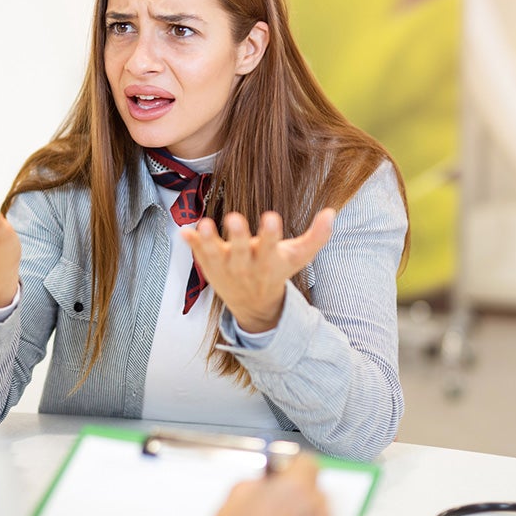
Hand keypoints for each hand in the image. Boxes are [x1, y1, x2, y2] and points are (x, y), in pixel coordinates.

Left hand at [181, 208, 334, 331]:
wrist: (253, 304)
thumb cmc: (277, 271)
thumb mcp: (299, 257)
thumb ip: (317, 236)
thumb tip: (332, 211)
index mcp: (268, 261)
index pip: (270, 246)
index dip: (270, 233)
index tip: (271, 218)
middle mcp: (245, 265)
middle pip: (241, 251)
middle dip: (238, 236)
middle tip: (235, 218)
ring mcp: (224, 266)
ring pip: (214, 253)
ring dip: (208, 240)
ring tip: (203, 225)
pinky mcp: (208, 264)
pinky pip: (198, 253)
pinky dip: (191, 243)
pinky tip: (183, 231)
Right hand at [195, 455, 335, 515]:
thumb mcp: (230, 503)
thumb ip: (254, 484)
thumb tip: (263, 482)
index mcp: (294, 491)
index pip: (307, 462)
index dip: (291, 467)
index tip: (283, 473)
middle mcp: (317, 513)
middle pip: (315, 492)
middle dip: (297, 497)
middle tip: (274, 510)